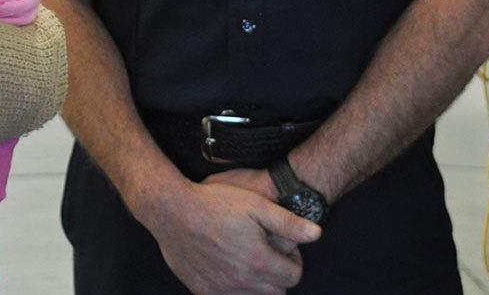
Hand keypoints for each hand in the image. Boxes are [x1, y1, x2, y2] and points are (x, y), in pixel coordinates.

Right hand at [137, 175, 319, 293]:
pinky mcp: (204, 292)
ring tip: (249, 260)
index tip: (281, 246)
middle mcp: (243, 282)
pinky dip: (236, 291)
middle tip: (265, 252)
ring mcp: (222, 290)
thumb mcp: (255, 204)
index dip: (293, 259)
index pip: (293, 276)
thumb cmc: (214, 203)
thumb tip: (316, 234)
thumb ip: (288, 222)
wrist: (172, 210)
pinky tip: (230, 270)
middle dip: (278, 274)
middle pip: (277, 292)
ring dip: (259, 285)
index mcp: (259, 261)